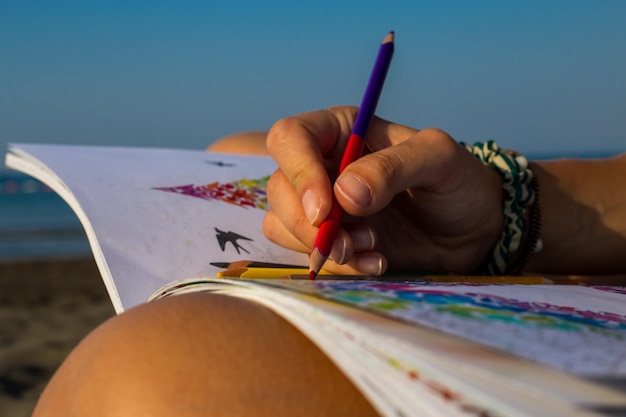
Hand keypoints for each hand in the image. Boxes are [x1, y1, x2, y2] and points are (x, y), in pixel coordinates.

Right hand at [263, 106, 503, 274]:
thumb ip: (394, 166)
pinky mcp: (330, 240)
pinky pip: (304, 253)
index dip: (299, 172)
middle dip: (310, 223)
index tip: (325, 210)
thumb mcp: (439, 159)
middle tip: (352, 241)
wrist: (473, 229)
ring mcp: (323, 206)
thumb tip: (343, 194)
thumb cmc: (458, 182)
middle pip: (279, 188)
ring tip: (372, 249)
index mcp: (341, 131)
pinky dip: (334, 265)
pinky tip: (373, 262)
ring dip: (321, 246)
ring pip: (282, 223)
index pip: (290, 138)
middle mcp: (323, 165)